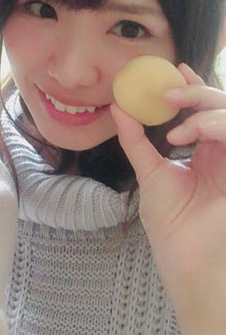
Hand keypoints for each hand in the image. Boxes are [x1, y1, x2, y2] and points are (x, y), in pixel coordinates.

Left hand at [111, 63, 225, 334]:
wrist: (188, 264)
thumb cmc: (173, 227)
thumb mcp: (150, 174)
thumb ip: (136, 140)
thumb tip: (118, 106)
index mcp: (205, 153)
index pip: (205, 110)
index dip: (193, 86)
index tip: (173, 70)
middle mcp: (224, 153)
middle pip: (221, 105)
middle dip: (197, 91)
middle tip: (169, 91)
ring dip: (205, 108)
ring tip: (176, 124)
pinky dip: (214, 125)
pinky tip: (188, 136)